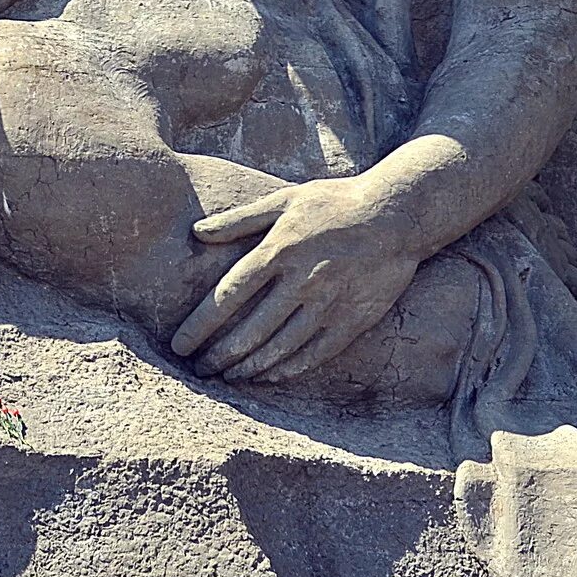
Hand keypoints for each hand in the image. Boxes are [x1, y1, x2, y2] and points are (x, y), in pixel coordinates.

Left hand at [169, 173, 423, 383]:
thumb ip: (239, 219)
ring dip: (250, 367)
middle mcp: (301, 280)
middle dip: (220, 356)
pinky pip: (314, 353)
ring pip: (281, 347)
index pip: (228, 296)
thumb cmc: (335, 202)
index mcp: (279, 250)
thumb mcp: (284, 200)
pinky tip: (269, 375)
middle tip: (199, 370)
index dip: (200, 325)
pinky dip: (289, 368)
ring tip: (228, 377)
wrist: (397, 214)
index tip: (179, 346)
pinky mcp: (352, 319)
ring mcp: (328, 303)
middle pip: (250, 330)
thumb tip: (197, 231)